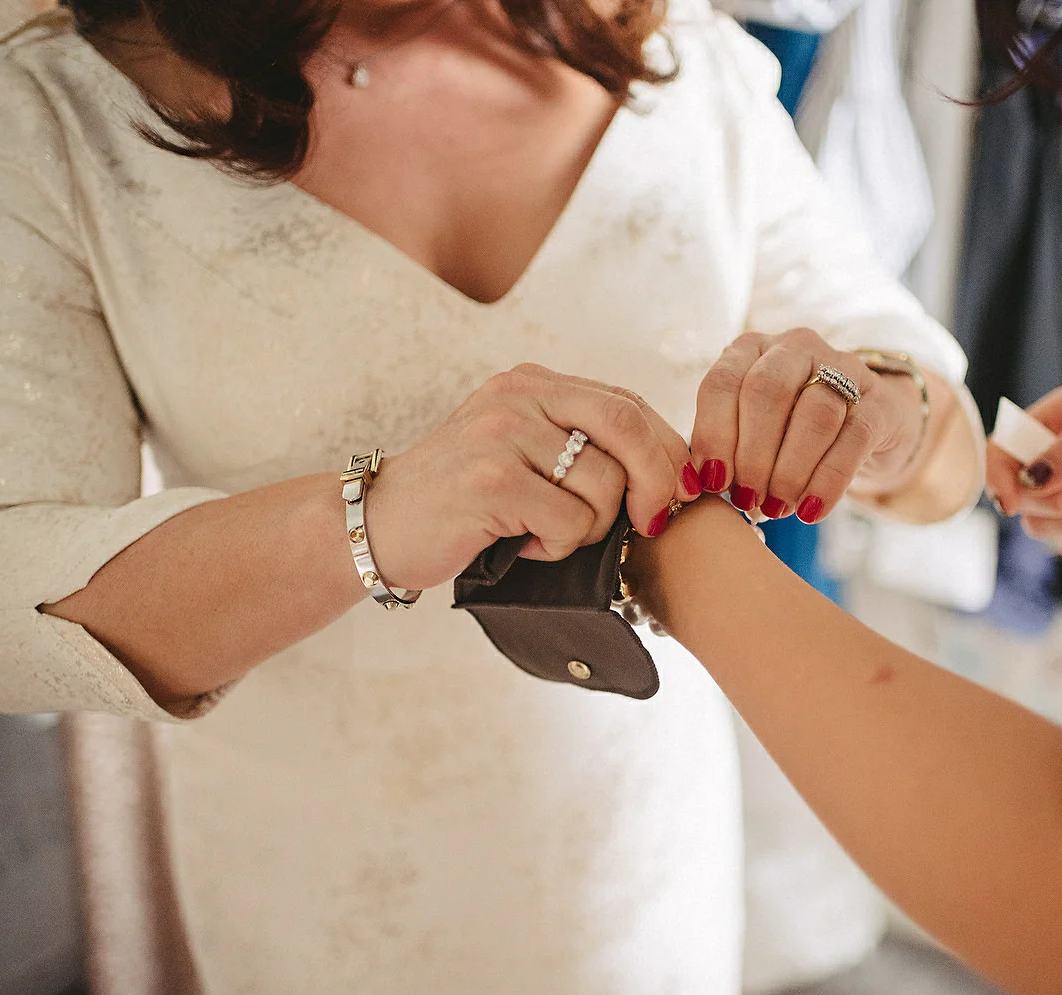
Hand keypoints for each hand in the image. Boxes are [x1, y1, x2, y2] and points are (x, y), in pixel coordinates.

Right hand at [367, 364, 698, 588]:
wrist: (381, 524)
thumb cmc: (466, 500)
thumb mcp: (524, 451)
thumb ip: (582, 444)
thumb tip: (673, 470)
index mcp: (533, 383)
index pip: (628, 404)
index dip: (667, 451)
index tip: (680, 492)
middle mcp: (519, 396)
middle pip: (627, 428)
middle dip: (657, 483)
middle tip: (652, 522)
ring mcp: (502, 435)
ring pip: (602, 485)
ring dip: (591, 527)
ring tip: (548, 532)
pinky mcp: (490, 481)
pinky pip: (569, 520)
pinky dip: (558, 544)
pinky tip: (524, 543)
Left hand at [691, 329, 926, 523]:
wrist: (866, 428)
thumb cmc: (791, 433)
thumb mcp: (752, 430)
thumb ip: (728, 448)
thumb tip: (705, 487)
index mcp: (751, 349)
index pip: (722, 382)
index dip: (713, 434)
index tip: (712, 482)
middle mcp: (795, 347)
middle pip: (766, 392)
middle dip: (752, 454)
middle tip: (747, 499)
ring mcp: (843, 368)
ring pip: (813, 414)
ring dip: (789, 470)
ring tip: (777, 507)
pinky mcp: (880, 402)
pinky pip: (854, 439)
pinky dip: (828, 480)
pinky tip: (811, 510)